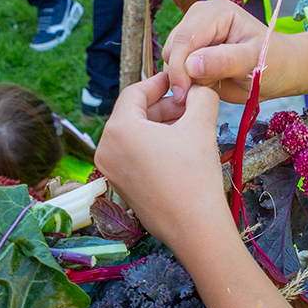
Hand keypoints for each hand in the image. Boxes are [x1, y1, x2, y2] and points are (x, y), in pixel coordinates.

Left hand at [96, 73, 228, 251]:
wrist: (194, 228)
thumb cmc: (195, 175)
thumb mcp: (201, 125)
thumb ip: (200, 95)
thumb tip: (198, 86)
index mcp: (118, 129)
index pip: (135, 92)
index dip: (159, 82)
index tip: (178, 79)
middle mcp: (105, 148)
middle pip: (132, 114)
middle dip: (162, 106)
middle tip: (190, 105)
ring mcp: (109, 170)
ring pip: (133, 135)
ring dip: (159, 125)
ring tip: (188, 126)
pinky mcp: (119, 186)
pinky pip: (132, 154)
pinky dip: (151, 145)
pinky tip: (178, 148)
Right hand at [163, 0, 295, 104]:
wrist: (280, 71)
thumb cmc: (274, 62)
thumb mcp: (255, 62)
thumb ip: (225, 61)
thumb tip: (191, 65)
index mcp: (215, 12)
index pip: (184, 38)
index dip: (179, 67)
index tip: (184, 93)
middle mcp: (199, 19)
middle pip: (172, 49)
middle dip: (181, 75)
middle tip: (201, 94)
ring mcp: (193, 36)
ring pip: (170, 62)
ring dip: (184, 81)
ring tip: (210, 89)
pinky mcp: (190, 53)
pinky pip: (175, 71)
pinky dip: (185, 84)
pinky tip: (205, 88)